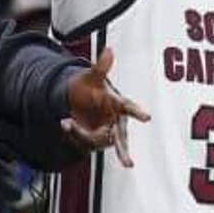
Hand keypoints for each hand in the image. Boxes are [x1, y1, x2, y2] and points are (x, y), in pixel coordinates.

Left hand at [64, 48, 151, 165]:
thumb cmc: (90, 87)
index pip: (129, 108)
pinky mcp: (95, 141)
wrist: (77, 99)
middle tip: (128, 163)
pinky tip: (66, 124)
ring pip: (96, 141)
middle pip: (120, 138)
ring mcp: (106, 133)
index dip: (138, 112)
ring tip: (67, 122)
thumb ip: (101, 66)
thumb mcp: (91, 76)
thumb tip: (108, 50)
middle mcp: (115, 121)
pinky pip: (84, 143)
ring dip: (80, 134)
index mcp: (118, 104)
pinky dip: (73, 135)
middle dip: (123, 152)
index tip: (147, 117)